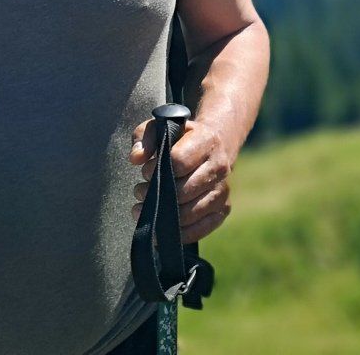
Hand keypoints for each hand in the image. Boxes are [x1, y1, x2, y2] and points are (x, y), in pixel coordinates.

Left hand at [130, 115, 234, 242]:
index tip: (145, 171)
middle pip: (183, 191)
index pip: (179, 161)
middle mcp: (220, 166)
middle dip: (156, 195)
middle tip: (140, 192)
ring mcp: (223, 190)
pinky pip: (200, 229)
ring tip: (145, 208)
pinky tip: (161, 228)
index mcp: (207, 140)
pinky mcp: (223, 209)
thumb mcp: (161, 127)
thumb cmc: (181, 138)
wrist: (212, 146)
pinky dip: (178, 233)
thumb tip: (136, 159)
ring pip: (189, 213)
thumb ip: (144, 137)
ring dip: (164, 216)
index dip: (156, 169)